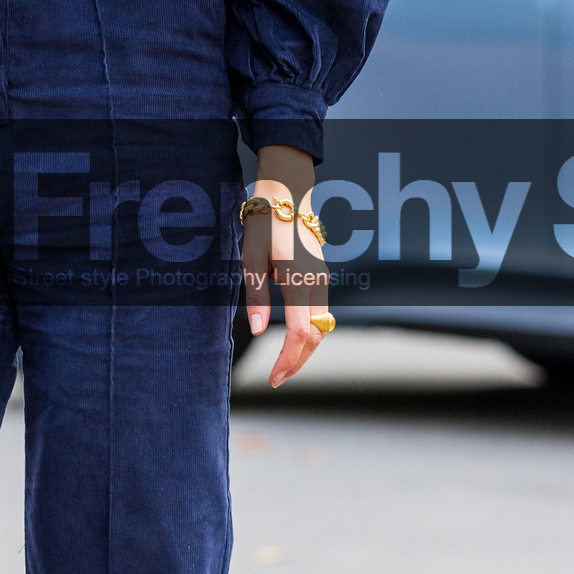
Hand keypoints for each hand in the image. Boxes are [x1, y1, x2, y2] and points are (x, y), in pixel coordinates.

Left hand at [239, 145, 328, 388]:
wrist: (287, 195)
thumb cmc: (264, 224)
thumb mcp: (251, 259)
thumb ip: (256, 297)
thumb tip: (258, 330)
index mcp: (298, 281)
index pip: (299, 333)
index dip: (287, 360)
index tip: (273, 378)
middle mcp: (317, 283)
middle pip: (316, 336)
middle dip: (298, 361)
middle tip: (278, 379)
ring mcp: (322, 279)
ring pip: (321, 326)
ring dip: (305, 349)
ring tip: (284, 365)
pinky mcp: (321, 276)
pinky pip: (320, 312)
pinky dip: (309, 332)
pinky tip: (293, 340)